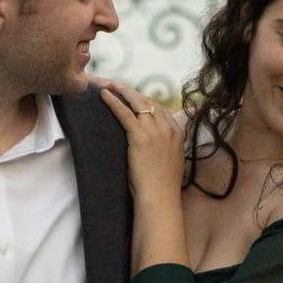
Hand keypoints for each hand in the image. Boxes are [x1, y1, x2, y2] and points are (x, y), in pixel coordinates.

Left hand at [94, 78, 184, 204]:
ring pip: (137, 102)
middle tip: (118, 86)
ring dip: (121, 91)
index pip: (161, 109)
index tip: (134, 98)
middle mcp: (168, 127)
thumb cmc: (163, 186)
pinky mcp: (139, 135)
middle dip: (132, 93)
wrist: (160, 196)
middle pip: (149, 102)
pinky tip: (104, 96)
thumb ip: (166, 147)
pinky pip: (124, 112)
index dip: (146, 102)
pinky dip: (113, 102)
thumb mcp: (171, 161)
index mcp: (178, 133)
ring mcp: (155, 130)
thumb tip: (156, 145)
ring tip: (108, 85)